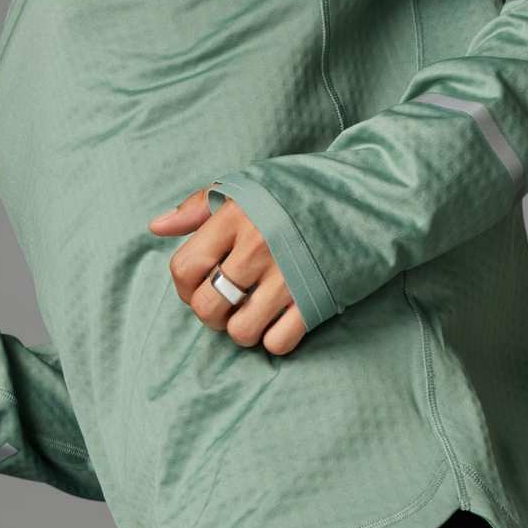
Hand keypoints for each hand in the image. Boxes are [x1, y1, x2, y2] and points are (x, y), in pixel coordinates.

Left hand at [148, 188, 307, 354]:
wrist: (370, 198)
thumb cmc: (304, 190)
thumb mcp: (249, 185)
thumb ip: (199, 205)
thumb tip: (157, 226)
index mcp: (236, 217)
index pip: (184, 268)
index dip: (185, 285)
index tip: (200, 283)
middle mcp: (257, 248)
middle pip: (208, 307)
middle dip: (211, 314)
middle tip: (228, 304)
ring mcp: (288, 277)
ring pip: (240, 332)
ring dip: (243, 330)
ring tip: (254, 313)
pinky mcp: (316, 299)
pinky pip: (278, 343)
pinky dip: (275, 340)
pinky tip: (281, 322)